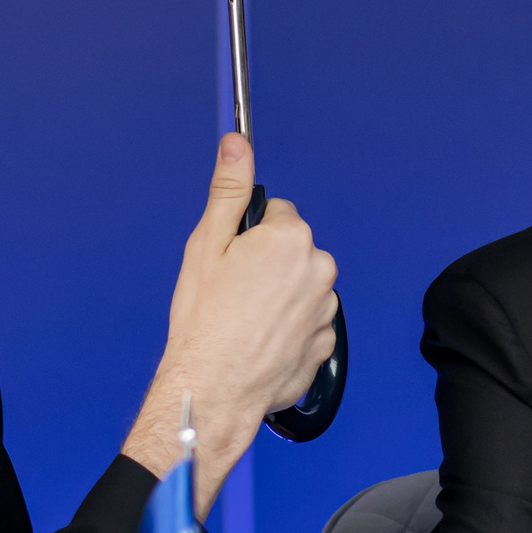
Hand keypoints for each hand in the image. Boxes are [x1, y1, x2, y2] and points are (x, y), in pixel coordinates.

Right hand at [123, 135, 338, 509]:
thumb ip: (228, 190)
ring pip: (301, 285)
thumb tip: (238, 143)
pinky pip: (308, 321)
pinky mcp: (327, 343)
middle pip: (292, 249)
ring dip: (280, 296)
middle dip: (268, 263)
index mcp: (290, 238)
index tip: (231, 260)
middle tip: (234, 292)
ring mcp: (327, 308)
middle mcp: (319, 268)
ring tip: (246, 321)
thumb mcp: (206, 244)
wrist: (214, 388)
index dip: (249, 235)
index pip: (276, 214)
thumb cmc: (204, 319)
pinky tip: (261, 342)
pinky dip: (289, 328)